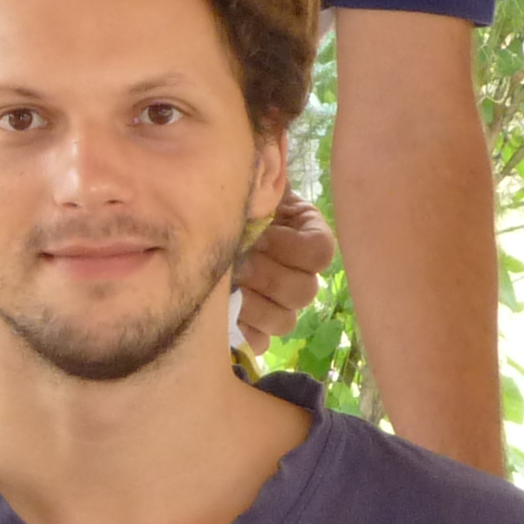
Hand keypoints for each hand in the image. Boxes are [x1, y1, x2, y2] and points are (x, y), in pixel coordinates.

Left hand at [235, 190, 336, 348]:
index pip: (320, 254)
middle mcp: (303, 274)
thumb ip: (263, 186)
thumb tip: (262, 180)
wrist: (203, 220)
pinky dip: (243, 332)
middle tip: (238, 263)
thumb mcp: (252, 184)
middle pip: (303, 291)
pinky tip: (224, 315)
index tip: (262, 234)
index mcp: (309, 236)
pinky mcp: (259, 328)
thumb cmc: (232, 201)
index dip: (291, 248)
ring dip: (253, 305)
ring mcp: (283, 305)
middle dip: (266, 276)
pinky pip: (261, 342)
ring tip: (228, 288)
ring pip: (285, 321)